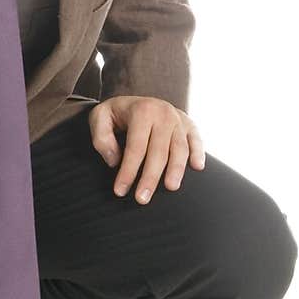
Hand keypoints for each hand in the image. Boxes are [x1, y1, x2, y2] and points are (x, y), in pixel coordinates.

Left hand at [88, 95, 204, 203]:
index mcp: (142, 111)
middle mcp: (163, 113)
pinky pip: (196, 139)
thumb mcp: (99, 117)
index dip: (128, 171)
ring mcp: (178, 118)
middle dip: (150, 177)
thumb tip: (114, 161)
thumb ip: (101, 138)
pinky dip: (198, 152)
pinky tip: (197, 167)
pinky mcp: (189, 124)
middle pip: (159, 151)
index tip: (120, 191)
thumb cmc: (116, 114)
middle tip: (142, 199)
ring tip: (170, 188)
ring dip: (176, 170)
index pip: (135, 148)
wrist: (134, 99)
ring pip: (180, 148)